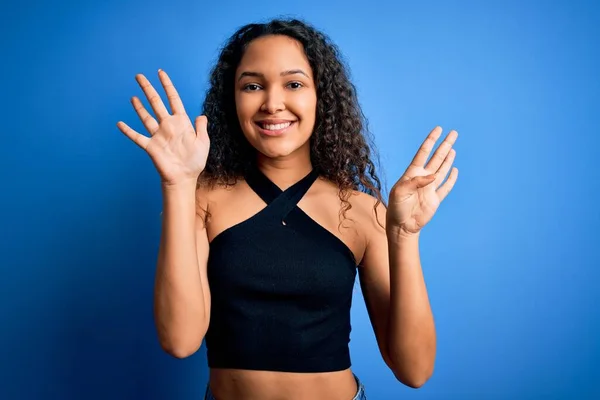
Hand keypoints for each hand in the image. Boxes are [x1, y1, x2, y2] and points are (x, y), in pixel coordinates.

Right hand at [116, 70, 209, 186]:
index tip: (160, 73)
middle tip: (139, 76)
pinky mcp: (150, 146)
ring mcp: (158, 135)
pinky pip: (137, 137)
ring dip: (139, 107)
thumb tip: (201, 115)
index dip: (167, 86)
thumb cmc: (195, 162)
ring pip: (146, 117)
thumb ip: (201, 128)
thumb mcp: (203, 143)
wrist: (184, 178)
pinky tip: (120, 123)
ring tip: (133, 96)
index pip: (173, 99)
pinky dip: (128, 131)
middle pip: (156, 103)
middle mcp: (168, 126)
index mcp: (181, 123)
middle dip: (148, 89)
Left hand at [387, 126, 458, 236]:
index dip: (431, 140)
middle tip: (454, 133)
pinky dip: (451, 178)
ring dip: (448, 159)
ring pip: (442, 169)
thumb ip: (415, 182)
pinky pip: (446, 187)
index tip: (438, 129)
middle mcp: (422, 178)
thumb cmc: (396, 207)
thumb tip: (433, 176)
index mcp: (412, 174)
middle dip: (444, 145)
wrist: (401, 226)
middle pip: (436, 158)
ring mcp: (429, 188)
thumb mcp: (400, 192)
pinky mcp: (435, 199)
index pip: (423, 153)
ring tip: (452, 148)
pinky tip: (455, 170)